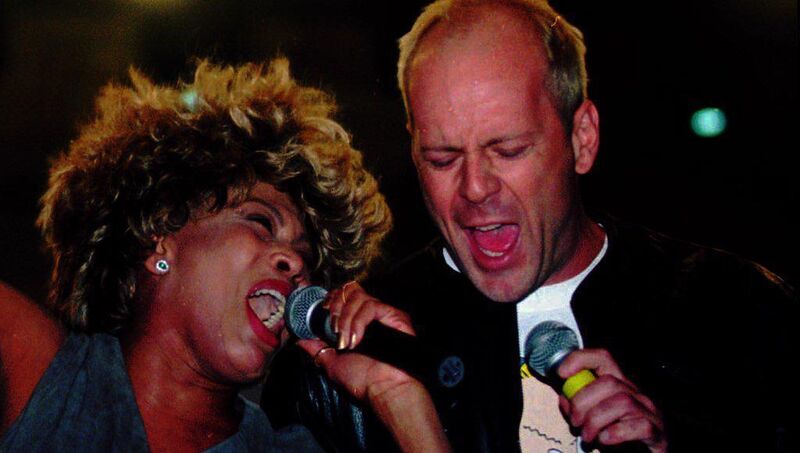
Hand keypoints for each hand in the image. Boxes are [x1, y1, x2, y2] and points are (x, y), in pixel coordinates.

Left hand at [294, 281, 449, 451]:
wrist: (383, 390)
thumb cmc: (363, 380)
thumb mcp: (332, 363)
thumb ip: (317, 348)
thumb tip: (300, 340)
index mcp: (356, 321)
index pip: (342, 295)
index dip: (330, 299)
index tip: (322, 311)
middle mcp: (369, 314)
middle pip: (349, 290)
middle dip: (335, 305)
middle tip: (332, 328)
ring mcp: (383, 313)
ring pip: (358, 297)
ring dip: (345, 318)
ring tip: (345, 340)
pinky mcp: (395, 315)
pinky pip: (371, 306)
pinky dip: (358, 322)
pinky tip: (356, 340)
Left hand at [557, 349, 666, 452]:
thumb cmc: (620, 438)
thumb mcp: (594, 419)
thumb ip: (580, 407)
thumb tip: (565, 398)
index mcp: (619, 385)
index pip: (603, 358)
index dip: (580, 360)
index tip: (561, 373)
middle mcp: (636, 394)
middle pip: (609, 382)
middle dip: (583, 401)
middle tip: (575, 422)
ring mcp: (649, 412)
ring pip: (622, 402)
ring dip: (596, 420)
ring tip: (588, 436)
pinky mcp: (658, 433)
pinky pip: (640, 425)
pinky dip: (616, 433)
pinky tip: (605, 440)